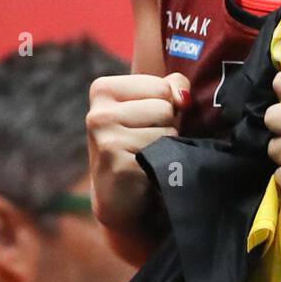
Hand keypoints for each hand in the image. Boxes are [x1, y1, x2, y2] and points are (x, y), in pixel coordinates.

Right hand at [86, 72, 188, 232]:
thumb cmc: (141, 141)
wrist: (120, 196)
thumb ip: (173, 85)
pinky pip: (163, 152)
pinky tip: (144, 170)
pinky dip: (161, 162)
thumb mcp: (155, 104)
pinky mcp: (118, 164)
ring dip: (165, 145)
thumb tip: (183, 98)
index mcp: (102, 89)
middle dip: (165, 125)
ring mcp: (105, 139)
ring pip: (167, 130)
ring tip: (145, 155)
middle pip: (165, 107)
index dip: (165, 106)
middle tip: (145, 142)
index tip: (145, 122)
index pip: (161, 86)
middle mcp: (98, 113)